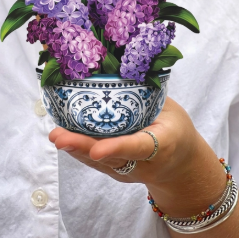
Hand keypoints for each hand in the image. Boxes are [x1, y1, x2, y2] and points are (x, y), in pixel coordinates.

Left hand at [49, 97, 226, 216]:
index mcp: (163, 145)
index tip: (96, 149)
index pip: (138, 146)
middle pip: (111, 158)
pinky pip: (97, 163)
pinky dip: (80, 151)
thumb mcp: (171, 109)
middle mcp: (144, 164)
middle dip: (83, 148)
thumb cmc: (176, 129)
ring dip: (75, 149)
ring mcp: (130, 172)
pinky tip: (63, 138)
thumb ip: (148, 94)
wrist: (183, 167)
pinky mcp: (118, 173)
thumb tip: (119, 64)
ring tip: (55, 136)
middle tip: (59, 137)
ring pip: (100, 162)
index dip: (117, 147)